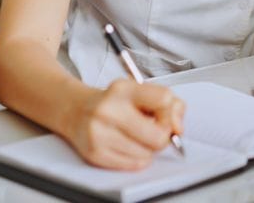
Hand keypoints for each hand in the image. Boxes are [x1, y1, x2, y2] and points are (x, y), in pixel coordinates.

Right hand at [66, 80, 184, 169]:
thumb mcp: (139, 90)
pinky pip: (133, 164)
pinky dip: (138, 158)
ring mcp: (100, 133)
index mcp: (123, 89)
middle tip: (156, 131)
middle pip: (158, 135)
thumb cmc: (113, 101)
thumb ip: (168, 103)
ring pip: (147, 153)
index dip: (171, 112)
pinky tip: (129, 146)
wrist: (76, 110)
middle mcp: (109, 110)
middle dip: (163, 136)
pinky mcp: (95, 153)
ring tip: (138, 137)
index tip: (166, 116)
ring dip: (149, 148)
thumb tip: (178, 127)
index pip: (164, 99)